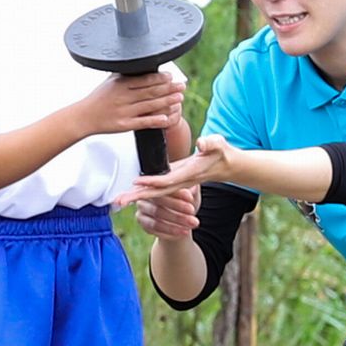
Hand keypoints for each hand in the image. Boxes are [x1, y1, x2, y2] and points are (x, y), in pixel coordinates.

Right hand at [76, 72, 184, 136]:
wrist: (83, 117)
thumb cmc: (96, 99)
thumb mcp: (108, 82)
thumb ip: (124, 75)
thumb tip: (138, 66)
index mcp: (120, 84)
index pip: (144, 79)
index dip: (160, 78)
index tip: (171, 77)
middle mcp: (123, 97)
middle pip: (150, 91)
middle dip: (168, 88)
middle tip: (181, 86)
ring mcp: (124, 111)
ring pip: (150, 105)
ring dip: (166, 101)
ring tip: (179, 98)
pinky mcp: (124, 125)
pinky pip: (143, 122)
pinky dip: (155, 120)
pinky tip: (166, 118)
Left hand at [115, 134, 236, 206]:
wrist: (226, 166)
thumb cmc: (221, 152)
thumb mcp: (218, 145)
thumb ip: (210, 144)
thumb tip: (202, 144)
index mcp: (190, 173)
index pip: (169, 179)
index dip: (153, 181)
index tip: (137, 182)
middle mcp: (182, 181)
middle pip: (157, 192)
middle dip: (138, 196)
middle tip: (119, 201)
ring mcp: (177, 182)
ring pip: (155, 192)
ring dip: (137, 196)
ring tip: (119, 200)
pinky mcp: (174, 178)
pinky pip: (157, 188)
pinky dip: (144, 191)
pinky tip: (131, 191)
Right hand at [133, 185, 199, 239]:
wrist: (179, 223)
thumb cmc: (184, 204)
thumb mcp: (191, 197)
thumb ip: (191, 190)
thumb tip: (192, 187)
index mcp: (154, 184)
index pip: (163, 186)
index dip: (176, 192)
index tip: (190, 197)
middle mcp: (144, 196)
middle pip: (158, 200)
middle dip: (176, 206)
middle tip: (192, 211)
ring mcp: (142, 210)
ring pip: (156, 214)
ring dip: (175, 220)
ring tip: (191, 225)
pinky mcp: (143, 224)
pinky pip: (154, 228)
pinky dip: (170, 230)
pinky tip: (183, 232)